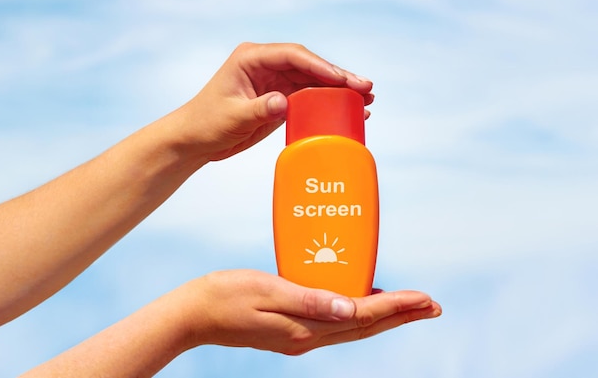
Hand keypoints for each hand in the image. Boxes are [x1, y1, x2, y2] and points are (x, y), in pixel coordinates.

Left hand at [176, 42, 374, 161]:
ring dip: (339, 89)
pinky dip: (328, 102)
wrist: (195, 140)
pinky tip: (349, 110)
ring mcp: (275, 81)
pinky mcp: (280, 98)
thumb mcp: (232, 117)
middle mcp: (266, 65)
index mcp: (251, 58)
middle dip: (338, 76)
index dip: (320, 66)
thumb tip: (284, 102)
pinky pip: (309, 96)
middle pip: (309, 66)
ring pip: (314, 80)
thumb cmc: (206, 123)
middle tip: (366, 87)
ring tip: (367, 98)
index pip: (293, 55)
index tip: (342, 78)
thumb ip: (259, 109)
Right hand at [182, 270, 440, 355]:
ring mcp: (300, 336)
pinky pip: (336, 322)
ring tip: (409, 306)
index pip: (363, 316)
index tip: (426, 300)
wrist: (195, 314)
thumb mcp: (268, 291)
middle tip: (432, 306)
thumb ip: (311, 299)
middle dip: (401, 315)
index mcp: (305, 327)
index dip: (397, 307)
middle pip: (365, 326)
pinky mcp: (292, 329)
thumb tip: (353, 306)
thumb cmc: (226, 296)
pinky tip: (362, 301)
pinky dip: (358, 312)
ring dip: (384, 316)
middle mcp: (308, 336)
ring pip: (354, 326)